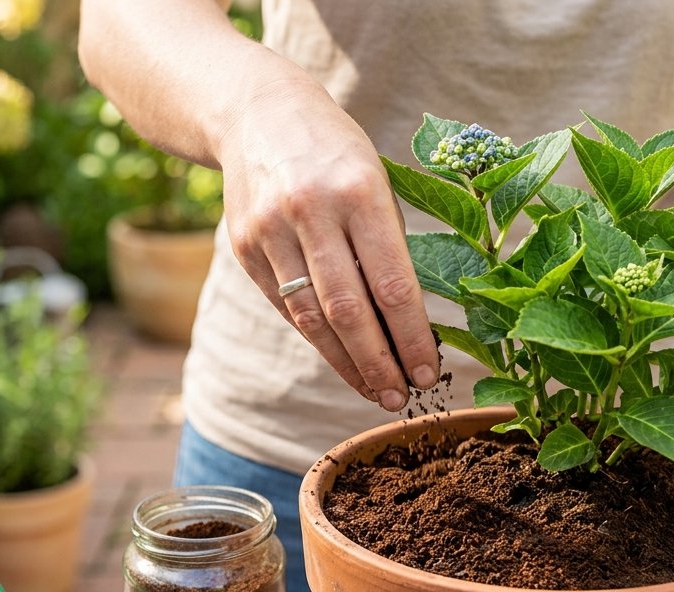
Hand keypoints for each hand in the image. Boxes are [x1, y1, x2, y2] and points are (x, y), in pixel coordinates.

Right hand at [215, 79, 438, 411]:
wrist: (256, 112)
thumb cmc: (336, 153)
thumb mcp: (376, 179)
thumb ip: (389, 244)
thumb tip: (410, 325)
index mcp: (360, 192)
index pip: (392, 284)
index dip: (411, 338)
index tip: (428, 372)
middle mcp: (312, 212)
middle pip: (349, 310)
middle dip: (379, 363)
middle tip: (400, 397)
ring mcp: (271, 231)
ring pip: (311, 317)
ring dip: (346, 363)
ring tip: (373, 390)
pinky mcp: (245, 247)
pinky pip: (286, 305)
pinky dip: (316, 338)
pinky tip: (341, 359)